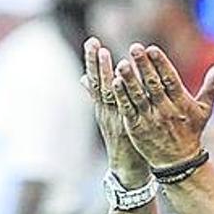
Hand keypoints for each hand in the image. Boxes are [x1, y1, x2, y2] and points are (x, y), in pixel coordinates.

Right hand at [82, 37, 148, 186]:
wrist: (129, 171)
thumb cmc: (125, 143)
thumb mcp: (111, 118)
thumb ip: (100, 98)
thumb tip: (83, 79)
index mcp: (103, 109)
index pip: (95, 81)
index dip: (92, 62)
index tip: (92, 42)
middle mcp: (106, 112)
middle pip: (97, 83)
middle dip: (94, 62)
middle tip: (92, 42)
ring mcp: (114, 119)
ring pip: (106, 92)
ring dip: (103, 72)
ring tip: (103, 53)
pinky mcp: (124, 127)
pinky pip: (120, 106)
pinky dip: (117, 92)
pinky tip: (116, 78)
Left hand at [111, 43, 213, 168]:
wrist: (178, 163)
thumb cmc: (190, 133)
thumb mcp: (204, 111)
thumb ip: (211, 87)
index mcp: (181, 103)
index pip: (170, 79)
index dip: (161, 64)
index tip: (152, 49)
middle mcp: (165, 111)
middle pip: (153, 85)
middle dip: (144, 66)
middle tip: (134, 48)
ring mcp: (150, 120)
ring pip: (138, 97)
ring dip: (130, 80)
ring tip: (121, 64)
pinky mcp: (136, 129)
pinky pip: (128, 110)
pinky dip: (122, 97)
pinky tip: (115, 83)